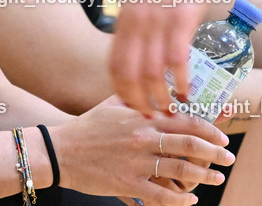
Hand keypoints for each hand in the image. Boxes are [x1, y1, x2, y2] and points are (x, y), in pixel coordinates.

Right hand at [51, 97, 232, 204]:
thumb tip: (156, 92)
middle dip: (215, 152)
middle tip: (228, 158)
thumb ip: (134, 99)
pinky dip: (180, 199)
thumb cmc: (85, 128)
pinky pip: (162, 195)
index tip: (221, 137)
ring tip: (217, 178)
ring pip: (181, 168)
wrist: (59, 151)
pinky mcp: (127, 182)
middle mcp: (140, 137)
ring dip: (205, 175)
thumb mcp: (109, 105)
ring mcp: (135, 161)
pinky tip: (189, 199)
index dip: (208, 129)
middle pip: (189, 143)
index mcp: (139, 117)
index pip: (182, 120)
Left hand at [109, 0, 223, 115]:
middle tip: (148, 117)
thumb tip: (139, 38)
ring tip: (169, 111)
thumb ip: (139, 17)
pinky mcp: (181, 16)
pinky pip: (176, 56)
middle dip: (136, 99)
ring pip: (150, 69)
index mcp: (124, 16)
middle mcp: (135, 20)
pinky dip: (179, 78)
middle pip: (127, 71)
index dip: (119, 87)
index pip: (113, 60)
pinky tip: (186, 91)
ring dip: (159, 95)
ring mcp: (157, 19)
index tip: (128, 104)